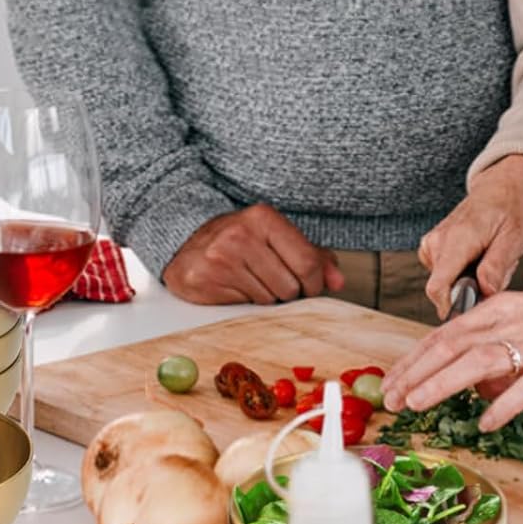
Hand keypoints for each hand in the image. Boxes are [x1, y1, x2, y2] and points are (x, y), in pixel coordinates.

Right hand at [161, 203, 345, 304]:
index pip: (308, 262)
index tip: (308, 286)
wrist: (185, 240)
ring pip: (268, 299)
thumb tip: (337, 281)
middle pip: (290, 287)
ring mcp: (221, 257)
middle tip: (270, 278)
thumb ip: (311, 256)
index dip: (314, 283)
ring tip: (249, 278)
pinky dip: (243, 300)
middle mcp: (241, 234)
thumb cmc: (238, 240)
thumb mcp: (275, 237)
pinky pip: (244, 306)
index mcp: (264, 217)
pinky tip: (232, 284)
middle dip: (286, 290)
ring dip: (264, 295)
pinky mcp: (205, 279)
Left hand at [381, 263, 522, 430]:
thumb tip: (476, 385)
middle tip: (389, 399)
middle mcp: (511, 324)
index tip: (391, 381)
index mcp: (500, 310)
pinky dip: (503, 405)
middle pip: (450, 346)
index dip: (413, 359)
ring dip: (441, 384)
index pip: (444, 334)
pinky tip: (485, 423)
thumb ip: (500, 345)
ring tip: (415, 404)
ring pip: (477, 362)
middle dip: (414, 373)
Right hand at [418, 155, 522, 317]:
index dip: (452, 308)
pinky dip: (466, 272)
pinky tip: (482, 257)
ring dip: (472, 280)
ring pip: (447, 283)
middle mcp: (438, 241)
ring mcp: (433, 243)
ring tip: (494, 259)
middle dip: (473, 290)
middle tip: (500, 270)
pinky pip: (446, 273)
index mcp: (458, 239)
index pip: (437, 287)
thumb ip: (497, 265)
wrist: (505, 184)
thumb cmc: (514, 206)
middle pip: (445, 288)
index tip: (474, 313)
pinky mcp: (434, 246)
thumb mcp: (516, 235)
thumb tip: (484, 292)